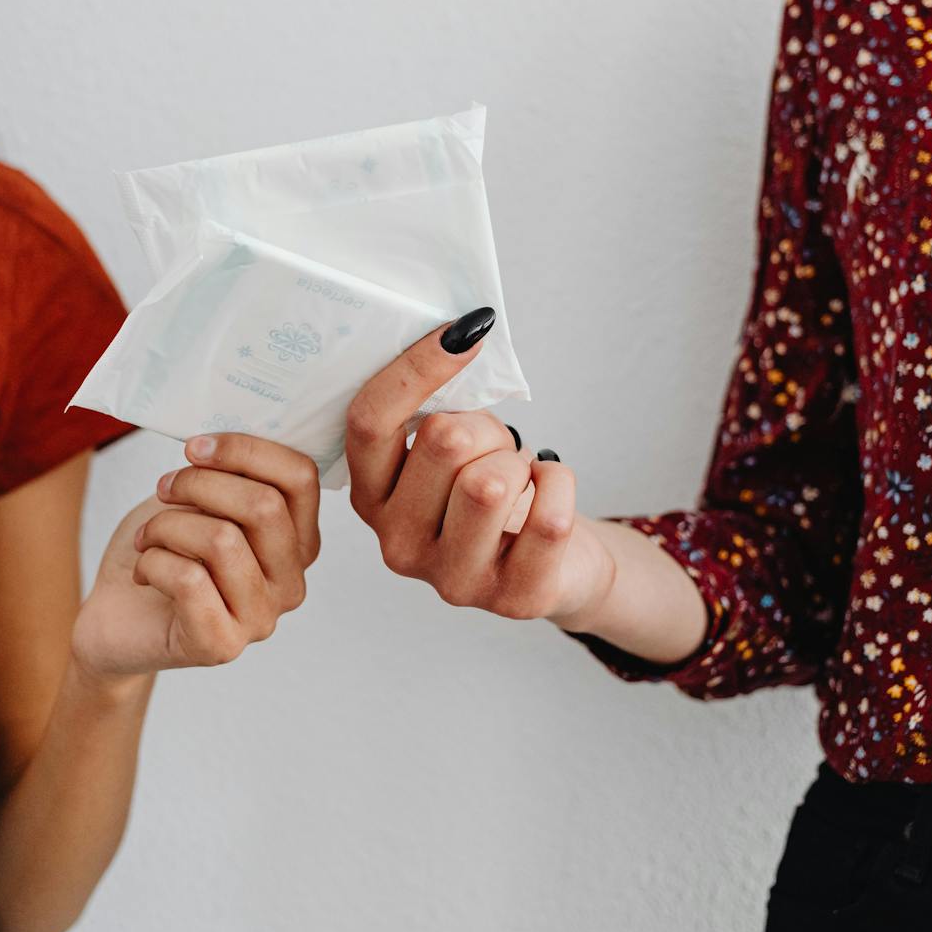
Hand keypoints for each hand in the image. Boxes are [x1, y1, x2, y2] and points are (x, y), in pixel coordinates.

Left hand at [70, 433, 319, 682]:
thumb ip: (229, 478)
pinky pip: (189, 579)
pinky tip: (143, 571)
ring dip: (166, 525)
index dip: (246, 449)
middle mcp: (290, 582)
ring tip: (145, 535)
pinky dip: (152, 561)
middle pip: (264, 506)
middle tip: (164, 488)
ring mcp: (260, 619)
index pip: (301, 477)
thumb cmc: (165, 555)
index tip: (195, 447)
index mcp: (298, 541)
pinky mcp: (221, 645)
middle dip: (199, 483)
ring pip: (222, 539)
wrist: (118, 619)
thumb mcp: (200, 503)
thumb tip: (220, 444)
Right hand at [343, 309, 617, 624]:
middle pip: (442, 441)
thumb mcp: (451, 448)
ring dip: (519, 461)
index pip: (370, 422)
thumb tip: (459, 338)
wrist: (556, 562)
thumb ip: (436, 409)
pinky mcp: (513, 598)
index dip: (415, 368)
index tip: (463, 333)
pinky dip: (561, 483)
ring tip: (518, 477)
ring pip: (489, 482)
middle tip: (496, 449)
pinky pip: (548, 515)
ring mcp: (452, 580)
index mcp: (370, 498)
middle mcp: (397, 545)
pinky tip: (549, 494)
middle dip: (485, 428)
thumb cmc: (494, 491)